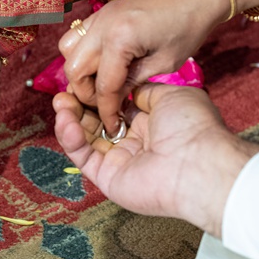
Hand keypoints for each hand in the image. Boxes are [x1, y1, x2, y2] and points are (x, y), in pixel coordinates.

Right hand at [53, 85, 258, 237]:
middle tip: (65, 92)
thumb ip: (143, 91)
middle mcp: (132, 142)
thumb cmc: (191, 127)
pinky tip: (66, 121)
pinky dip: (70, 139)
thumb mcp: (170, 95)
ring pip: (84, 139)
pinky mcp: (107, 178)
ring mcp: (118, 161)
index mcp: (148, 123)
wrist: (197, 161)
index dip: (96, 94)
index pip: (113, 107)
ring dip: (69, 119)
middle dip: (78, 105)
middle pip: (95, 122)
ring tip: (61, 102)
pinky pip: (83, 157)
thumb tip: (126, 88)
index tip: (84, 80)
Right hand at [59, 0, 229, 135]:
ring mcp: (98, 17)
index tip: (112, 126)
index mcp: (120, 39)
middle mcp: (102, 26)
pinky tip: (101, 64)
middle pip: (74, 70)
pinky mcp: (101, 13)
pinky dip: (81, 54)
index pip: (103, 86)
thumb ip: (132, 82)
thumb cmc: (188, 26)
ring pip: (68, 51)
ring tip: (100, 84)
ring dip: (79, 72)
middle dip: (86, 93)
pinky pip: (76, 37)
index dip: (106, 110)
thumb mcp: (164, 63)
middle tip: (105, 105)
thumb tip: (113, 99)